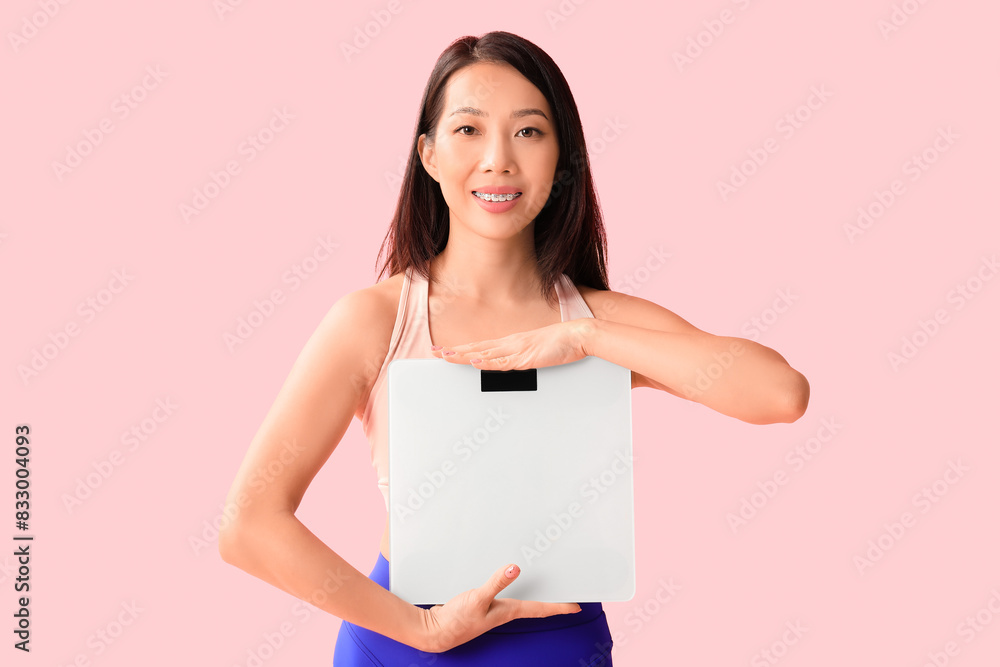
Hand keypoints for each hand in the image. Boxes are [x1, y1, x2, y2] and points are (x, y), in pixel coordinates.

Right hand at [417, 561, 581, 652]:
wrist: (436, 631)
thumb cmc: (457, 620)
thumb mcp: (478, 598)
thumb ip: (496, 583)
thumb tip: (515, 568)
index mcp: (508, 611)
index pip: (540, 608)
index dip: (560, 607)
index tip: (577, 605)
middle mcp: (504, 612)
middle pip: (535, 606)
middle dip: (552, 602)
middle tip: (568, 597)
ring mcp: (494, 610)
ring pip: (521, 601)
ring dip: (535, 596)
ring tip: (548, 589)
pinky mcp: (483, 606)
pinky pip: (505, 596)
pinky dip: (513, 589)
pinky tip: (510, 582)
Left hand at [429, 319, 596, 370]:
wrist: (578, 335)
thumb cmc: (561, 343)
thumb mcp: (535, 353)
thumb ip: (521, 358)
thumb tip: (508, 365)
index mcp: (511, 343)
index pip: (480, 347)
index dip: (460, 349)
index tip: (443, 350)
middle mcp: (510, 344)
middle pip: (476, 348)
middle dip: (454, 351)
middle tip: (433, 352)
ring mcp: (517, 349)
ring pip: (484, 353)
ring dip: (463, 355)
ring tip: (445, 356)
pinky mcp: (526, 357)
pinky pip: (503, 361)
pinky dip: (487, 362)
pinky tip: (475, 362)